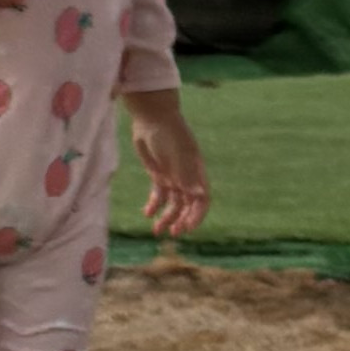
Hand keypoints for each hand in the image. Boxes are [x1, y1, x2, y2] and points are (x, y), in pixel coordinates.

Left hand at [128, 91, 210, 239]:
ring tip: (156, 230)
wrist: (152, 117)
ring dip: (166, 217)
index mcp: (196, 173)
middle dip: (181, 220)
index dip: (197, 215)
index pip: (202, 200)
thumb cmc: (169, 134)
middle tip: (173, 233)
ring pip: (172, 203)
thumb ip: (188, 176)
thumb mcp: (179, 156)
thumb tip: (201, 197)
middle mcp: (186, 177)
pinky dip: (153, 205)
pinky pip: (158, 195)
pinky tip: (147, 214)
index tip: (188, 228)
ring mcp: (172, 176)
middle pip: (187, 205)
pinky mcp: (158, 174)